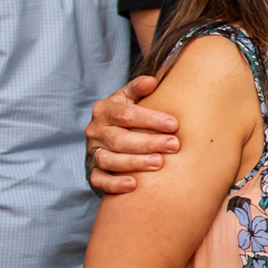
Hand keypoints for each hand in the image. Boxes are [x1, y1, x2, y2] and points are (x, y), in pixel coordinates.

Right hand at [87, 76, 179, 194]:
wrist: (107, 137)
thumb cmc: (127, 116)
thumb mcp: (129, 98)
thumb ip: (139, 89)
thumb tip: (152, 81)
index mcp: (105, 110)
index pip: (126, 114)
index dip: (151, 119)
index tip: (174, 124)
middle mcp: (95, 131)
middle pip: (119, 138)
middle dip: (148, 142)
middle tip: (173, 145)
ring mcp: (93, 152)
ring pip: (109, 160)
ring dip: (134, 162)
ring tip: (158, 163)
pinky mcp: (92, 172)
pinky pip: (99, 180)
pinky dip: (114, 184)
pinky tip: (133, 185)